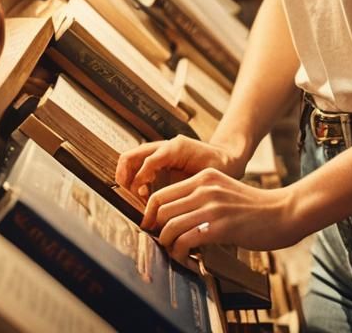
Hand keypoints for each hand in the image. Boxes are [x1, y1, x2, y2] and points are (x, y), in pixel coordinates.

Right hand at [115, 135, 243, 200]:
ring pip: (130, 161)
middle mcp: (163, 147)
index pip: (149, 161)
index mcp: (175, 148)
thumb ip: (186, 185)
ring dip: (128, 180)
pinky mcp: (157, 161)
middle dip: (125, 177)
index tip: (143, 197)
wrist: (226, 158)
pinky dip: (134, 181)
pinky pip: (137, 167)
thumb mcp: (205, 176)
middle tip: (132, 197)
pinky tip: (145, 195)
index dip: (141, 180)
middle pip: (130, 156)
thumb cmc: (218, 167)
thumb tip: (166, 203)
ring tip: (139, 197)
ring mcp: (158, 153)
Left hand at [142, 168, 305, 263]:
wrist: (283, 211)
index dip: (150, 215)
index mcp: (205, 176)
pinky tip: (189, 258)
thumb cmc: (254, 206)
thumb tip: (175, 216)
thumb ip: (202, 196)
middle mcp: (206, 187)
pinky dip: (180, 254)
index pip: (161, 194)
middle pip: (160, 210)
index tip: (153, 229)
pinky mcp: (220, 226)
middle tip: (165, 244)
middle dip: (157, 231)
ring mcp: (213, 206)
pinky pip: (185, 241)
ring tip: (177, 253)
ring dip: (167, 245)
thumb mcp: (224, 190)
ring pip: (169, 227)